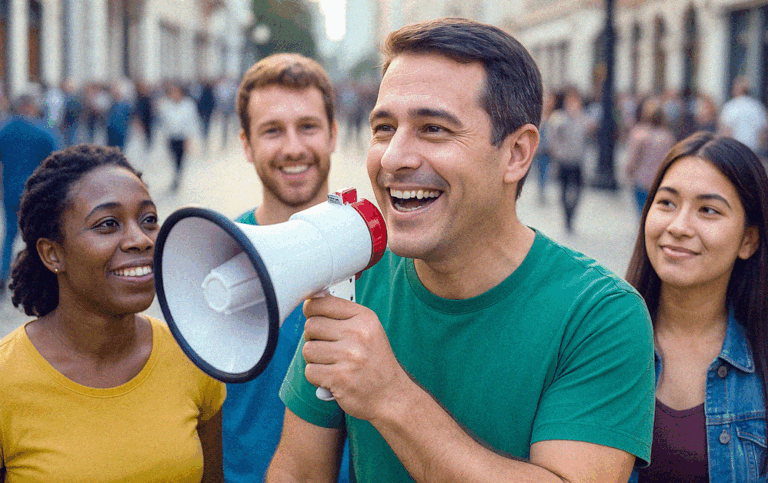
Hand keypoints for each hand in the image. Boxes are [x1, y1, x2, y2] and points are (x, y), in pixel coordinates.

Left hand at [302, 295, 411, 420]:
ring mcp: (349, 356)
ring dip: (314, 360)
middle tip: (328, 348)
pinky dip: (317, 377)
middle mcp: (358, 334)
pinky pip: (310, 371)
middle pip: (311, 326)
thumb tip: (309, 303)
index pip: (322, 303)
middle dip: (313, 338)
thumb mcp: (368, 330)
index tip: (314, 319)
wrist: (392, 396)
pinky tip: (332, 378)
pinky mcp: (340, 378)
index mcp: (364, 318)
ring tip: (332, 365)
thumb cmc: (375, 362)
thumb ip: (342, 316)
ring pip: (308, 349)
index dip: (311, 311)